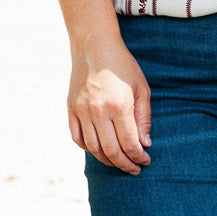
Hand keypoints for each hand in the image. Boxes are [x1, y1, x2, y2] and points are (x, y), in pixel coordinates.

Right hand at [68, 40, 151, 173]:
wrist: (94, 46)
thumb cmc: (123, 66)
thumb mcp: (142, 88)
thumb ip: (144, 118)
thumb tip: (144, 144)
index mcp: (119, 106)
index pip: (130, 144)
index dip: (139, 157)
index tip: (145, 161)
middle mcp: (98, 111)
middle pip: (111, 151)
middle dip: (125, 165)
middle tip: (134, 169)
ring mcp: (82, 111)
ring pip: (93, 148)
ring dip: (107, 160)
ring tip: (118, 162)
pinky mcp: (71, 109)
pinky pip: (77, 138)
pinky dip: (88, 148)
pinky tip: (99, 150)